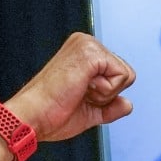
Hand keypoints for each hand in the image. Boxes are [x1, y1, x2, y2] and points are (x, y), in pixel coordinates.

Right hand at [7, 32, 135, 141]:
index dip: (105, 95)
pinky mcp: (91, 52)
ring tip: (78, 92)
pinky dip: (105, 91)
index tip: (78, 96)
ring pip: (125, 75)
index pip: (118, 74)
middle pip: (126, 74)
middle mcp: (86, 44)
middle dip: (108, 94)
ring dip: (105, 93)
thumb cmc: (50, 114)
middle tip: (78, 95)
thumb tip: (128, 104)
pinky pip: (121, 76)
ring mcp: (88, 45)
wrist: (32, 117)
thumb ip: (110, 106)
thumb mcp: (89, 112)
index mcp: (83, 53)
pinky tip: (81, 89)